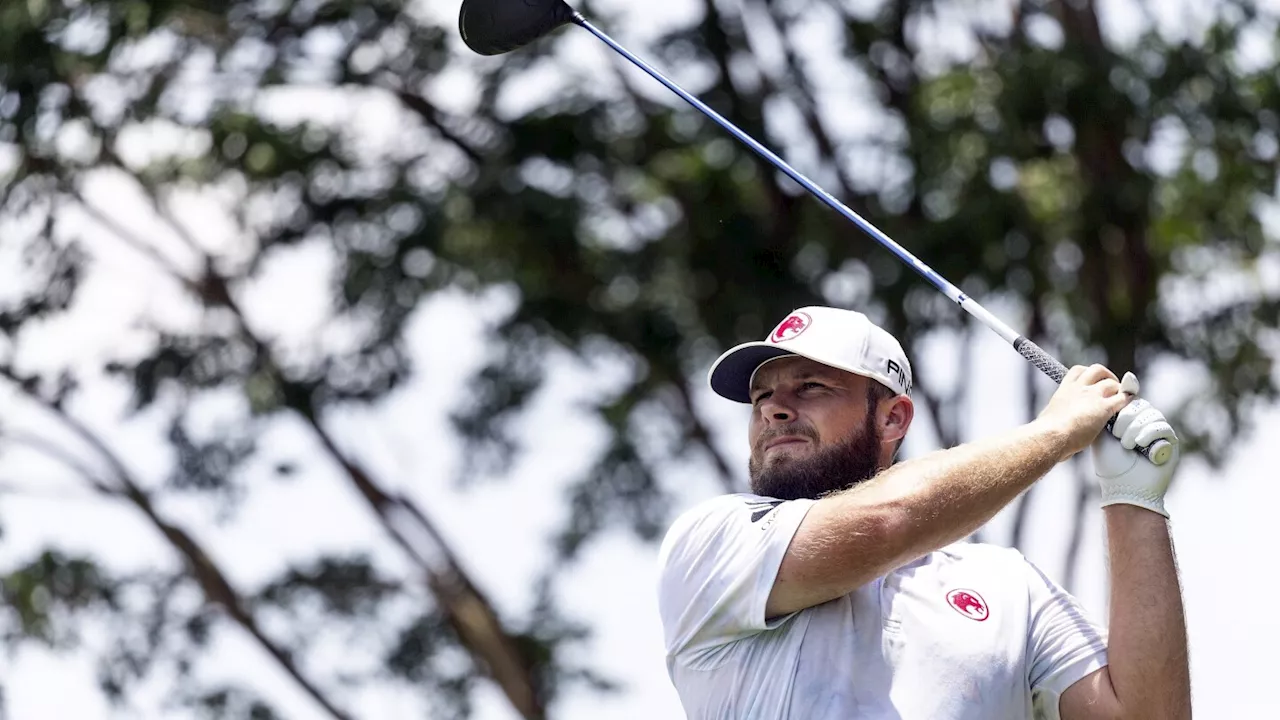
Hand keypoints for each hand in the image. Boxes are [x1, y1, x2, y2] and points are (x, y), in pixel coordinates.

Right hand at [1037, 364, 1132, 461]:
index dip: (1088, 374)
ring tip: (1121, 398)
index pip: (1078, 371)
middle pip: (1097, 369)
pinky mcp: (1104, 408)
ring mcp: (1092, 396)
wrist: (1050, 436)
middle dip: (1106, 376)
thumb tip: (1053, 421)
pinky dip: (1128, 400)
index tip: (1091, 382)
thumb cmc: (1045, 432)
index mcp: (1064, 389)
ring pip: (1112, 382)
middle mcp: (1078, 388)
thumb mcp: (1048, 416)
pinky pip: (1122, 398)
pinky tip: (1129, 406)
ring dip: (1118, 388)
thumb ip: (1058, 413)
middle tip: (1111, 387)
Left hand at [1091, 394, 1179, 516]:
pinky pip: (1162, 426)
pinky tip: (1138, 446)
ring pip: (1151, 414)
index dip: (1122, 402)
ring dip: (1134, 429)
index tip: (1114, 412)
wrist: (1123, 488)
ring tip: (1126, 445)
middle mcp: (1144, 423)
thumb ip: (1107, 409)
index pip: (1130, 399)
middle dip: (1126, 418)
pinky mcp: (1169, 442)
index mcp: (1129, 420)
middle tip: (1116, 434)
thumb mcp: (1102, 432)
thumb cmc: (1110, 463)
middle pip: (1140, 404)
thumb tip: (1115, 387)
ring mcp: (1158, 432)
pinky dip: (1147, 434)